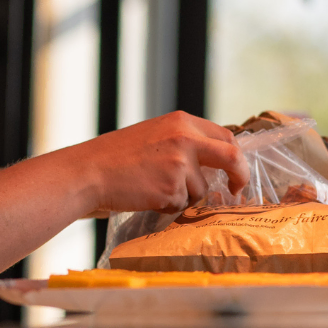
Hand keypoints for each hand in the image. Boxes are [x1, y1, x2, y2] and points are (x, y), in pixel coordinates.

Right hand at [57, 112, 246, 214]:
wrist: (88, 172)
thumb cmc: (115, 158)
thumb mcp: (154, 136)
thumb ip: (183, 143)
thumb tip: (214, 163)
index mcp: (181, 122)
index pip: (224, 135)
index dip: (233, 155)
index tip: (234, 170)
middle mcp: (185, 138)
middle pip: (231, 156)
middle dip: (239, 176)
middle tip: (237, 190)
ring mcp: (180, 163)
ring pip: (201, 189)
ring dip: (184, 196)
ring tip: (152, 188)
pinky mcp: (172, 187)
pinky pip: (182, 204)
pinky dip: (167, 205)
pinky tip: (146, 196)